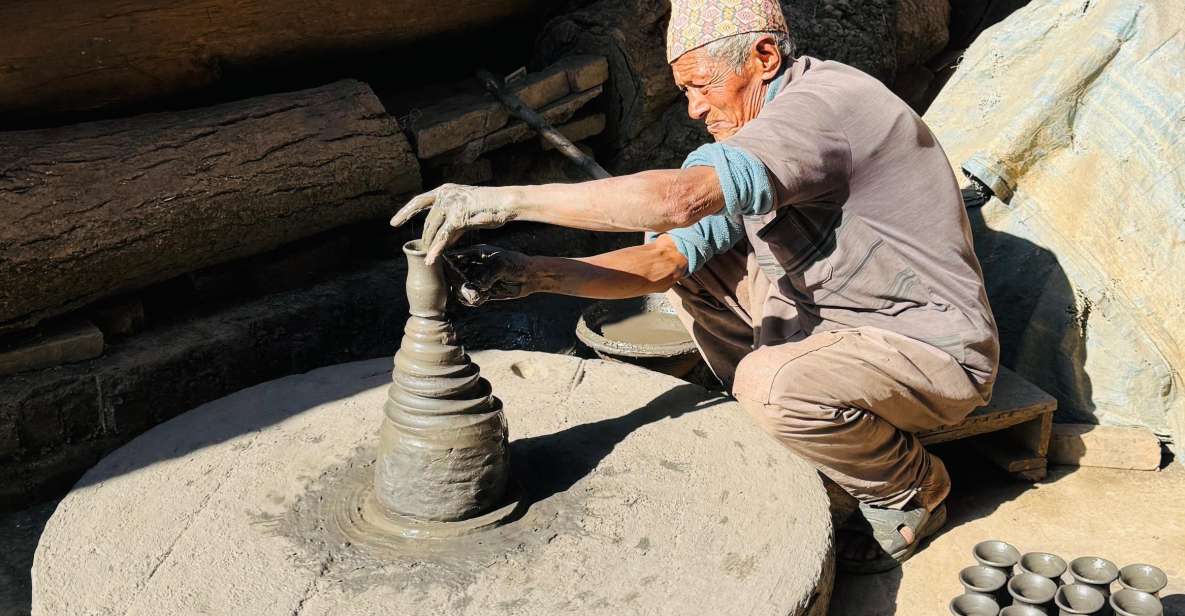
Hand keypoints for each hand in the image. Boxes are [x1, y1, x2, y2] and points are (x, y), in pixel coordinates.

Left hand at [390, 184, 514, 262]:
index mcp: (445, 190)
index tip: (394, 223)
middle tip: (422, 251)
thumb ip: (452, 222)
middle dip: (425, 238)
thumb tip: (443, 240)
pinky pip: (443, 237)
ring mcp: (450, 205)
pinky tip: (431, 259)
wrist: (505, 202)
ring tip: (427, 257)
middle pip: (427, 221)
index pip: (419, 201)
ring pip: (434, 230)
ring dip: (429, 245)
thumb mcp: (465, 212)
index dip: (406, 212)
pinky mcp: (457, 218)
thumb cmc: (489, 207)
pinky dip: (436, 250)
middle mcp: (445, 194)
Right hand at [442, 244, 534, 306]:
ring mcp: (475, 278)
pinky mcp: (481, 291)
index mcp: (474, 253)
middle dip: (458, 283)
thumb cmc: (517, 264)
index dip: (448, 265)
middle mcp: (472, 265)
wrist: (530, 277)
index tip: (456, 274)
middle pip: (452, 275)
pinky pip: (468, 298)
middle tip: (470, 288)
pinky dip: (473, 300)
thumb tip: (474, 286)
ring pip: (458, 289)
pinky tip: (484, 298)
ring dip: (466, 294)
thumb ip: (487, 274)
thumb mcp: (502, 265)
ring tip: (480, 295)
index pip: (452, 256)